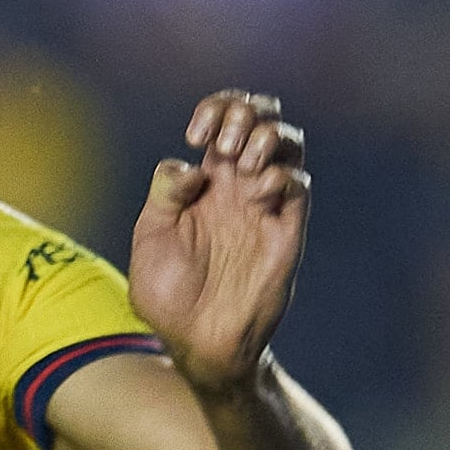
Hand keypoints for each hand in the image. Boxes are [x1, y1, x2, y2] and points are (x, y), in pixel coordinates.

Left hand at [128, 89, 310, 397]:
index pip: (225, 117)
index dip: (216, 108)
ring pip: (289, 142)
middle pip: (263, 117)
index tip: (195, 135)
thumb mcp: (150, 236)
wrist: (198, 341)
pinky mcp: (286, 230)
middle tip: (224, 145)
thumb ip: (164, 193)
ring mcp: (265, 205)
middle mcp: (239, 185)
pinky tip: (255, 198)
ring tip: (242, 164)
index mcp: (206, 179)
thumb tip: (193, 166)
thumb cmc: (169, 294)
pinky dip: (279, 177)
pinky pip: (299, 184)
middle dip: (246, 111)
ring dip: (268, 137)